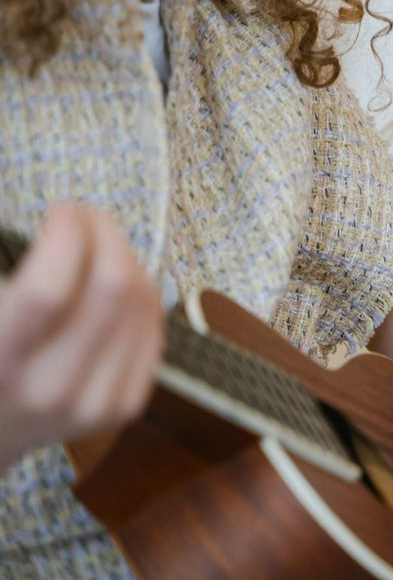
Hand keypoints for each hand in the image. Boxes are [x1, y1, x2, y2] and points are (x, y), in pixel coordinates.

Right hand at [0, 203, 163, 467]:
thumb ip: (17, 277)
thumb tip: (68, 220)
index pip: (48, 291)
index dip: (67, 236)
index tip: (61, 210)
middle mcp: (50, 391)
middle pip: (112, 289)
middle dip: (105, 234)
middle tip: (86, 216)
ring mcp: (95, 403)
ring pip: (142, 301)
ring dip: (126, 256)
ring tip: (97, 245)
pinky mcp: (126, 403)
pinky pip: (154, 326)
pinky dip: (142, 290)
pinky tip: (115, 280)